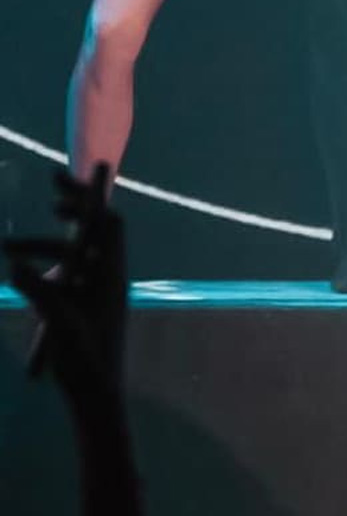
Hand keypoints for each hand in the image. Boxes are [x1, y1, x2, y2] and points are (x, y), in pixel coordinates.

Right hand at [3, 165, 126, 396]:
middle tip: (51, 179)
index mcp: (110, 276)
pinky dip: (45, 265)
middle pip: (96, 228)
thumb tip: (14, 264)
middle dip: (73, 206)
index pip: (108, 224)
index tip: (59, 183)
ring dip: (44, 244)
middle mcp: (107, 276)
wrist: (96, 392)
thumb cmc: (84, 360)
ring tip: (6, 248)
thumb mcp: (59, 325)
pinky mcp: (83, 302)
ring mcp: (96, 288)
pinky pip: (67, 272)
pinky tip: (21, 270)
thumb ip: (40, 293)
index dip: (88, 198)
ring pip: (74, 251)